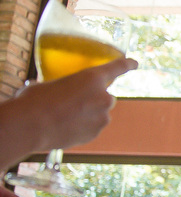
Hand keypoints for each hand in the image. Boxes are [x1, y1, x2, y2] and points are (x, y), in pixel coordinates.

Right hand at [2, 59, 133, 167]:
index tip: (134, 63)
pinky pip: (91, 128)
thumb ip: (61, 86)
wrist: (29, 126)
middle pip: (105, 97)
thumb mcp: (47, 84)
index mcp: (92, 78)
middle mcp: (103, 97)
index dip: (126, 64)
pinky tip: (64, 127)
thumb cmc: (33, 100)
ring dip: (86, 114)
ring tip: (62, 116)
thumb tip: (52, 92)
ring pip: (98, 114)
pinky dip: (82, 127)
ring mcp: (102, 117)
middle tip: (72, 102)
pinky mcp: (96, 133)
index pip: (116, 68)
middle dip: (93, 99)